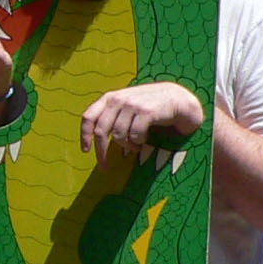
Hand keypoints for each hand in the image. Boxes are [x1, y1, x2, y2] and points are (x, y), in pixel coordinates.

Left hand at [80, 82, 204, 162]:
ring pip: (119, 135)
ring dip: (126, 146)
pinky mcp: (146, 111)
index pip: (88, 117)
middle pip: (101, 131)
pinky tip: (143, 140)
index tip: (86, 151)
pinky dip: (138, 142)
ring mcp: (132, 104)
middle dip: (101, 151)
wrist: (178, 98)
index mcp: (109, 98)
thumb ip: (112, 116)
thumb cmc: (149, 106)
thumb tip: (95, 139)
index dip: (84, 135)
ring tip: (135, 147)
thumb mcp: (127, 106)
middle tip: (104, 165)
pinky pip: (135, 135)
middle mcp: (118, 99)